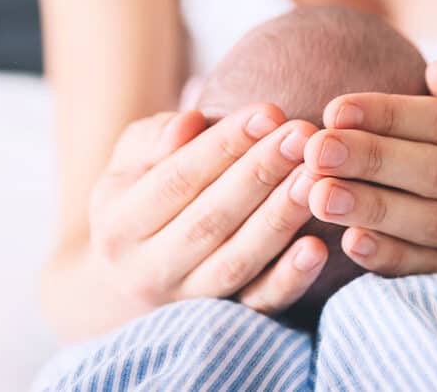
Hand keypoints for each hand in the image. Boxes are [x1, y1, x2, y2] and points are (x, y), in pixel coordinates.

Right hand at [88, 105, 327, 314]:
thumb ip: (155, 137)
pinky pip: (259, 306)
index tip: (268, 113)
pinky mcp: (225, 323)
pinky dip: (290, 280)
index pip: (176, 179)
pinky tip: (318, 248)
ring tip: (315, 178)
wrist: (128, 282)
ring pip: (237, 261)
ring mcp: (187, 303)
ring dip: (280, 218)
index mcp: (117, 225)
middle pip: (211, 219)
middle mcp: (147, 270)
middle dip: (260, 173)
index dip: (224, 145)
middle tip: (303, 136)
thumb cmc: (141, 198)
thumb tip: (190, 122)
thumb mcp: (130, 162)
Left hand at [302, 61, 436, 276]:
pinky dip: (389, 256)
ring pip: (430, 223)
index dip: (390, 115)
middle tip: (316, 151)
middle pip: (436, 173)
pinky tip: (349, 242)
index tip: (335, 110)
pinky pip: (429, 267)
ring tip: (319, 195)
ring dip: (372, 210)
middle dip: (372, 161)